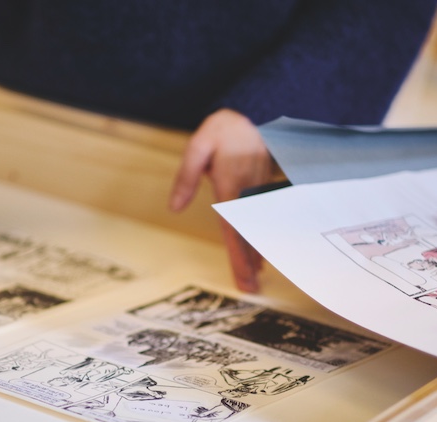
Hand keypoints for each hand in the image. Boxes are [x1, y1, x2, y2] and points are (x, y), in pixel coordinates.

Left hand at [169, 108, 274, 292]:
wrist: (250, 118)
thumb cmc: (222, 132)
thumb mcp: (198, 146)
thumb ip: (186, 177)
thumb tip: (175, 207)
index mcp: (232, 183)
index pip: (235, 226)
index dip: (239, 253)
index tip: (243, 274)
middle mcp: (248, 191)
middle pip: (249, 233)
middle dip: (249, 262)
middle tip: (250, 288)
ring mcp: (258, 192)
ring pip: (257, 228)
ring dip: (256, 254)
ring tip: (254, 278)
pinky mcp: (261, 192)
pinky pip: (261, 220)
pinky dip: (259, 239)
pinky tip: (259, 256)